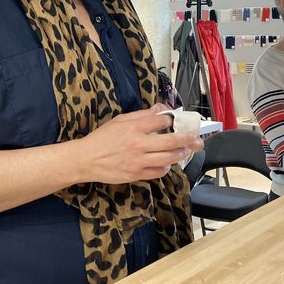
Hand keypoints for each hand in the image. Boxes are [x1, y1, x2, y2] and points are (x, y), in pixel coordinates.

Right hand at [74, 104, 203, 183]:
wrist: (87, 159)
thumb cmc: (102, 138)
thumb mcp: (119, 120)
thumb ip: (141, 115)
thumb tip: (159, 109)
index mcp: (133, 127)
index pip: (160, 121)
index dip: (171, 119)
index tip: (175, 120)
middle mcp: (138, 144)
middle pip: (170, 141)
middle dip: (187, 139)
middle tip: (196, 138)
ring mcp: (138, 161)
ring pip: (168, 158)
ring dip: (180, 154)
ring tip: (186, 151)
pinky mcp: (136, 174)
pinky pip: (157, 172)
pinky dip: (165, 168)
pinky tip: (167, 163)